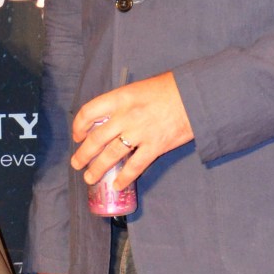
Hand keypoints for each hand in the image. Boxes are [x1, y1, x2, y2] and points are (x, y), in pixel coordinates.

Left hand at [71, 73, 193, 186]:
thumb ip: (123, 103)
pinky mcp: (155, 147)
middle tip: (77, 163)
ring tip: (90, 177)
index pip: (89, 112)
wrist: (197, 96)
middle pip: (96, 138)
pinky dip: (124, 178)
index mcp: (120, 98)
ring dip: (97, 168)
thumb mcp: (140, 88)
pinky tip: (117, 185)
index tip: (77, 135)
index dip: (79, 126)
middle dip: (83, 154)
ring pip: (110, 155)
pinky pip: (135, 166)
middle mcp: (126, 116)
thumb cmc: (170, 88)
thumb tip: (110, 118)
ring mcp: (140, 133)